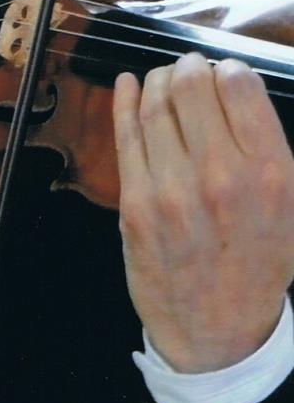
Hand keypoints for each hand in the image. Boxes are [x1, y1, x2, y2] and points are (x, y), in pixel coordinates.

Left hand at [113, 52, 293, 372]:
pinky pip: (126, 135)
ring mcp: (172, 189)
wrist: (220, 334)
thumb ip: (267, 145)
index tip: (222, 73)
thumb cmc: (259, 263)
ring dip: (157, 81)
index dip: (227, 69)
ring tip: (163, 80)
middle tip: (188, 70)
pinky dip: (124, 101)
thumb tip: (237, 84)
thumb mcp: (290, 206)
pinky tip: (127, 85)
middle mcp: (221, 175)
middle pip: (191, 85)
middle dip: (188, 68)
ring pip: (155, 104)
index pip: (239, 84)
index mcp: (269, 173)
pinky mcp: (135, 204)